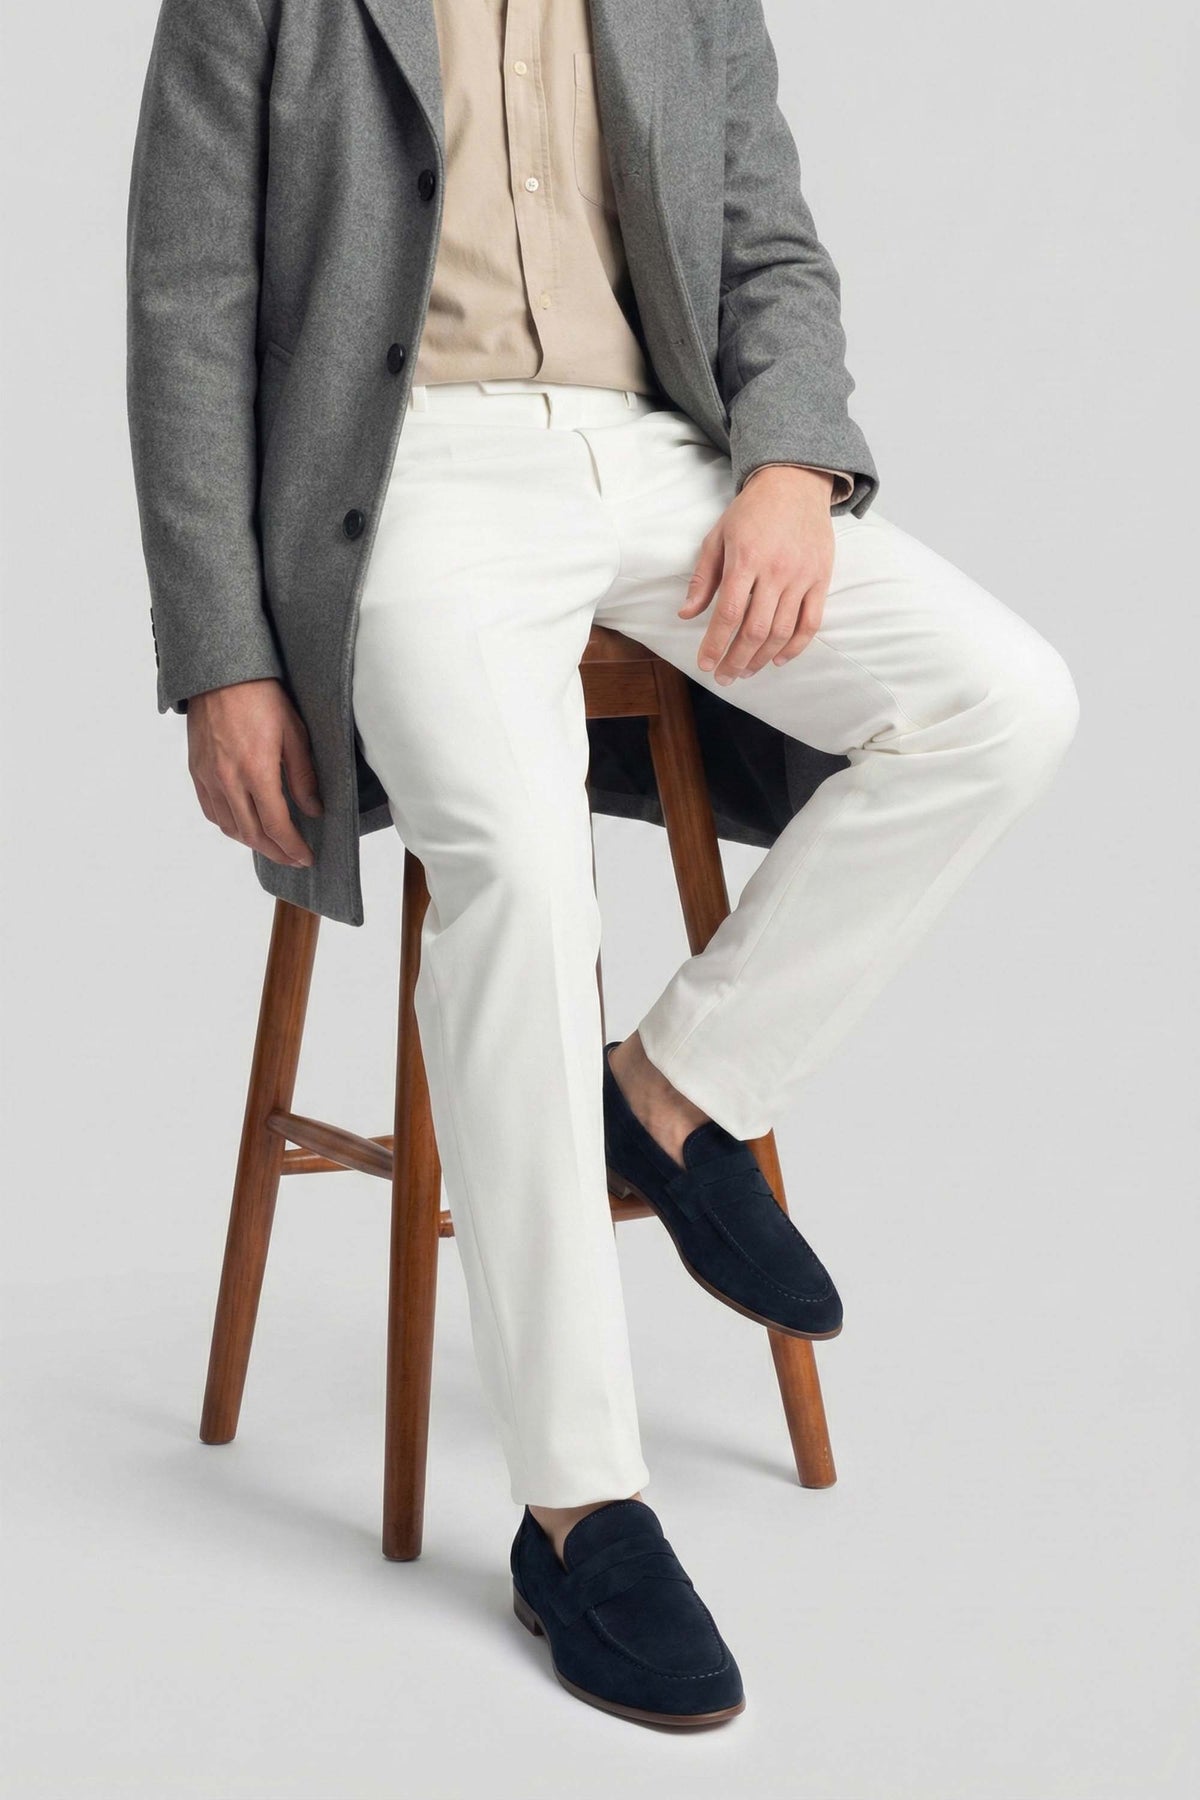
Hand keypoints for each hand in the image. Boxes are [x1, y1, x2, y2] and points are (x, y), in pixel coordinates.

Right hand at [186, 678, 322, 867]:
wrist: (219, 673)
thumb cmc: (261, 697)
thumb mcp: (294, 733)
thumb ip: (303, 776)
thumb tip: (313, 810)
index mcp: (256, 770)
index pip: (276, 825)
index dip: (292, 847)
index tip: (306, 857)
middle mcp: (228, 779)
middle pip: (252, 834)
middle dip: (275, 852)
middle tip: (293, 858)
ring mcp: (208, 776)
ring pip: (229, 826)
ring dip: (252, 843)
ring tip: (272, 846)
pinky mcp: (196, 770)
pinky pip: (211, 810)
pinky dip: (229, 825)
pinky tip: (244, 825)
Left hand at [679, 465, 835, 681]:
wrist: (795, 483)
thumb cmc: (751, 511)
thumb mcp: (718, 536)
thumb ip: (703, 577)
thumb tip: (687, 614)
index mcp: (745, 559)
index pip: (728, 613)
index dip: (715, 644)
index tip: (704, 664)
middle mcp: (775, 570)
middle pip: (755, 630)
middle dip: (736, 660)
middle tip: (724, 677)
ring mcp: (801, 576)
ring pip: (782, 631)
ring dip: (761, 658)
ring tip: (746, 671)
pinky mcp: (821, 578)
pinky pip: (811, 622)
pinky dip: (795, 647)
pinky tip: (777, 659)